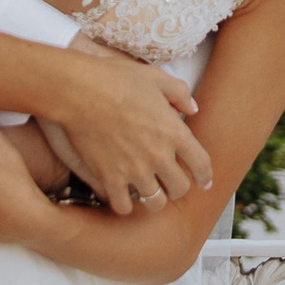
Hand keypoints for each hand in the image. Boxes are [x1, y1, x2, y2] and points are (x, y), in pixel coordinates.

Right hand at [45, 49, 209, 216]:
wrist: (79, 91)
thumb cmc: (116, 79)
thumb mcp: (156, 77)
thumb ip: (179, 93)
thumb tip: (192, 109)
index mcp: (174, 132)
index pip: (201, 165)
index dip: (205, 177)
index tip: (204, 182)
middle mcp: (158, 156)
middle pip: (180, 189)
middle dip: (177, 188)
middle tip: (168, 183)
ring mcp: (134, 170)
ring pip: (155, 203)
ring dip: (153, 198)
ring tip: (146, 192)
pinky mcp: (109, 178)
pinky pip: (123, 207)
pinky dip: (124, 204)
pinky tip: (121, 194)